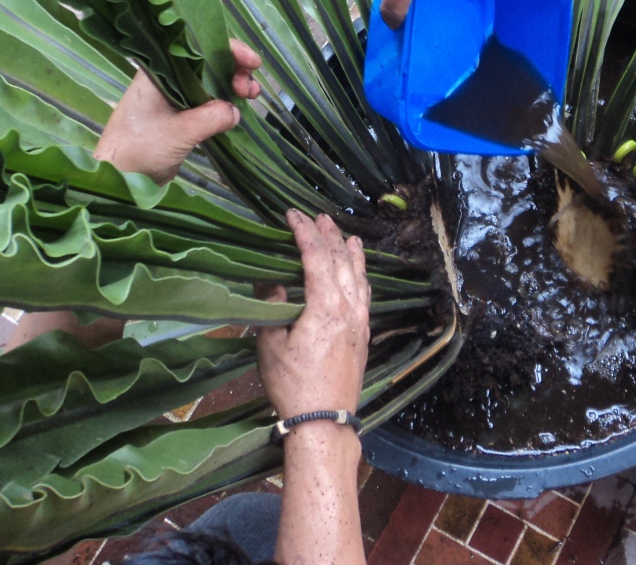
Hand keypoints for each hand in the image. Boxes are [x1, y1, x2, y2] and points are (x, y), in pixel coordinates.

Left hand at [92, 39, 262, 184]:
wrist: (117, 179)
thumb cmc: (139, 148)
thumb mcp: (179, 132)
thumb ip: (211, 117)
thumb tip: (235, 110)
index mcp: (159, 72)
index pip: (198, 48)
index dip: (228, 50)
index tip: (252, 62)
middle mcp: (166, 79)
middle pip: (207, 63)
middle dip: (234, 70)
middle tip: (250, 90)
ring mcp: (172, 98)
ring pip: (208, 83)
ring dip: (231, 86)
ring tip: (250, 97)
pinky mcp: (178, 116)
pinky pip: (205, 102)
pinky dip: (223, 102)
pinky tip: (236, 109)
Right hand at [256, 211, 370, 416]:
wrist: (324, 420)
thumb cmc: (293, 385)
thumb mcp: (270, 345)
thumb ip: (271, 308)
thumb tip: (271, 283)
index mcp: (325, 305)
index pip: (316, 257)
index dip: (304, 232)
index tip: (293, 215)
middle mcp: (349, 307)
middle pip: (341, 261)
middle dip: (329, 236)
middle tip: (319, 217)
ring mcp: (360, 320)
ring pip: (359, 276)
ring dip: (352, 253)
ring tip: (348, 236)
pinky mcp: (364, 334)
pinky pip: (365, 294)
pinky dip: (361, 276)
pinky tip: (359, 275)